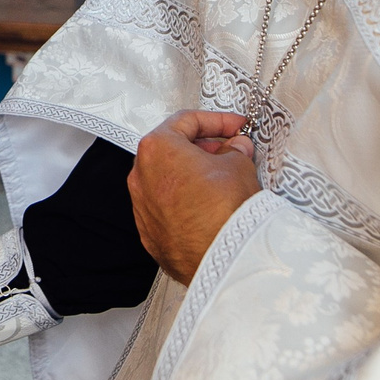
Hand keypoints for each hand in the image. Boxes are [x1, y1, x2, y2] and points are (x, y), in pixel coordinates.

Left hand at [127, 111, 260, 283]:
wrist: (222, 259)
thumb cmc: (224, 212)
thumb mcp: (238, 165)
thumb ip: (235, 150)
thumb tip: (235, 148)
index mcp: (157, 148)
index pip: (187, 121)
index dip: (217, 121)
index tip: (236, 126)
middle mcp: (141, 176)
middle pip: (172, 149)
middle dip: (203, 146)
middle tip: (231, 149)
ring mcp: (142, 207)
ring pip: (168, 179)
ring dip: (193, 173)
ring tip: (223, 178)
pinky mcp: (150, 233)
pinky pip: (167, 206)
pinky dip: (186, 200)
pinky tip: (210, 204)